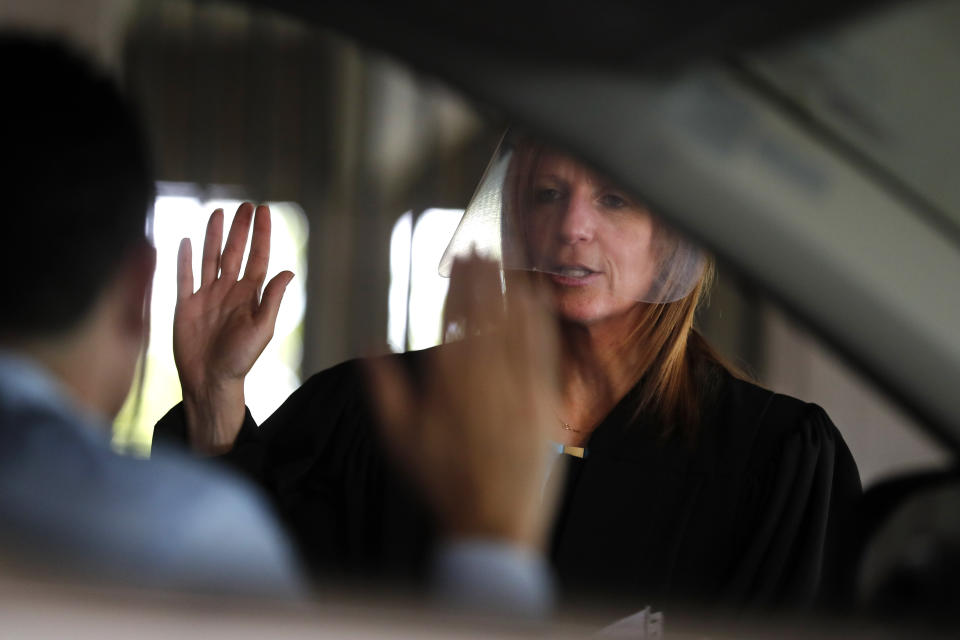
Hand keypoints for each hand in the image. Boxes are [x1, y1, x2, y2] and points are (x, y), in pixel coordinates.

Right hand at [173, 203, 293, 454]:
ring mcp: (206, 296)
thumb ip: (272, 300)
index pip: (257, 258)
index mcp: (249, 296)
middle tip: (246, 205)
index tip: (264, 211)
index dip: (261, 235)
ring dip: (214, 235)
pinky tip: (188, 240)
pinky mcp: (185, 305)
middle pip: (235, 252)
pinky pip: (184, 276)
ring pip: (210, 258)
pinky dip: (185, 259)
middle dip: (240, 229)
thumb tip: (287, 271)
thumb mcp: (262, 330)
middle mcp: (228, 291)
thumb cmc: (240, 360)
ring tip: (219, 212)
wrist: (210, 381)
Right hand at [368, 257, 560, 550]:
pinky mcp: (545, 400)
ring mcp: (521, 388)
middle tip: (481, 245)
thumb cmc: (441, 481)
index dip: (458, 283)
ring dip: (511, 287)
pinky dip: (539, 318)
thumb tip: (369, 343)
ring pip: (518, 324)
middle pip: (487, 312)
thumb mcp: (398, 438)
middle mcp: (487, 377)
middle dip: (484, 274)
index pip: (455, 317)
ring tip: (507, 258)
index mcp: (449, 381)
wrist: (492, 521)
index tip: (458, 258)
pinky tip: (537, 297)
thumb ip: (382, 387)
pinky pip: (544, 349)